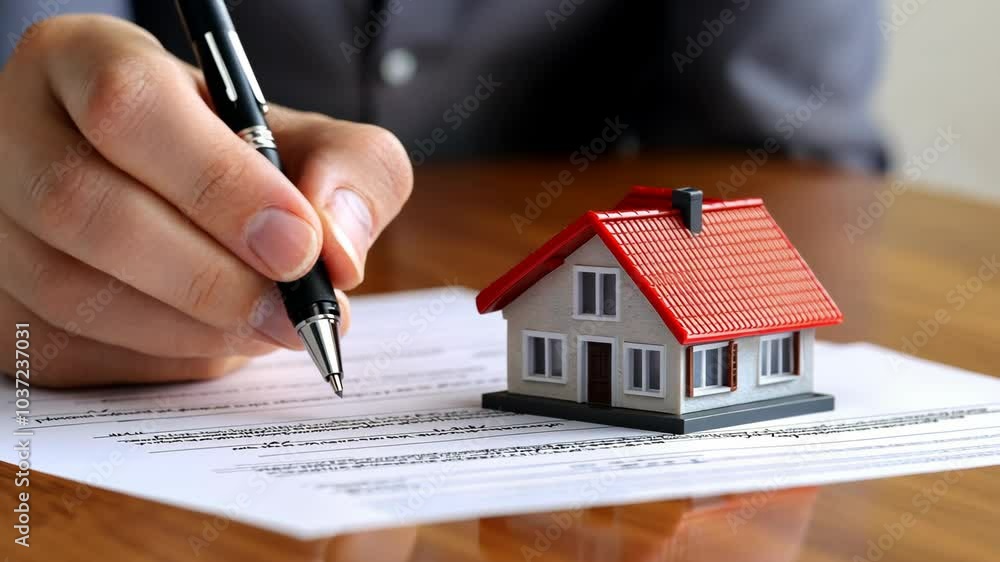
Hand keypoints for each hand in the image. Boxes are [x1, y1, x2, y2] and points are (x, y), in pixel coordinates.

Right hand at [0, 16, 412, 386]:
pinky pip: (74, 355)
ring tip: (270, 328)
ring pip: (75, 295)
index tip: (300, 244)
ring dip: (193, 330)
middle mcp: (17, 134)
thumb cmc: (243, 164)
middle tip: (295, 313)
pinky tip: (214, 339)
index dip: (219, 185)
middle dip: (211, 277)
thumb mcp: (309, 141)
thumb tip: (336, 249)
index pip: (129, 108)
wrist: (181, 207)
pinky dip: (163, 361)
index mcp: (84, 61)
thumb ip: (351, 171)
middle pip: (87, 209)